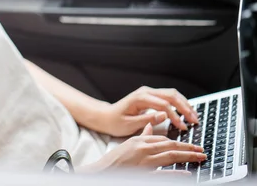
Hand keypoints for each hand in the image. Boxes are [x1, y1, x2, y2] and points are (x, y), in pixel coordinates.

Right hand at [90, 123, 205, 171]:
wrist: (100, 171)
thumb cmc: (114, 160)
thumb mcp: (128, 144)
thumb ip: (142, 135)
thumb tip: (151, 127)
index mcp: (139, 141)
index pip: (164, 139)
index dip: (180, 142)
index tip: (193, 145)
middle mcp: (143, 149)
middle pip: (170, 146)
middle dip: (188, 148)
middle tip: (202, 150)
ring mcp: (143, 161)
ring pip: (169, 156)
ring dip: (186, 157)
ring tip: (200, 158)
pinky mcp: (142, 173)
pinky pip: (161, 173)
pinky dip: (175, 173)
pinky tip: (186, 173)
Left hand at [98, 86, 198, 136]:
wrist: (107, 116)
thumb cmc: (116, 122)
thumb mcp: (129, 124)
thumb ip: (147, 120)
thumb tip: (164, 115)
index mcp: (140, 98)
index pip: (163, 105)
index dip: (175, 116)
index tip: (183, 128)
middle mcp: (145, 92)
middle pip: (171, 96)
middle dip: (185, 108)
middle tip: (195, 121)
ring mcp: (148, 92)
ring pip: (172, 94)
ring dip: (184, 104)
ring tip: (194, 117)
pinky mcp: (151, 96)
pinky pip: (168, 97)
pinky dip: (179, 103)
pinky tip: (185, 112)